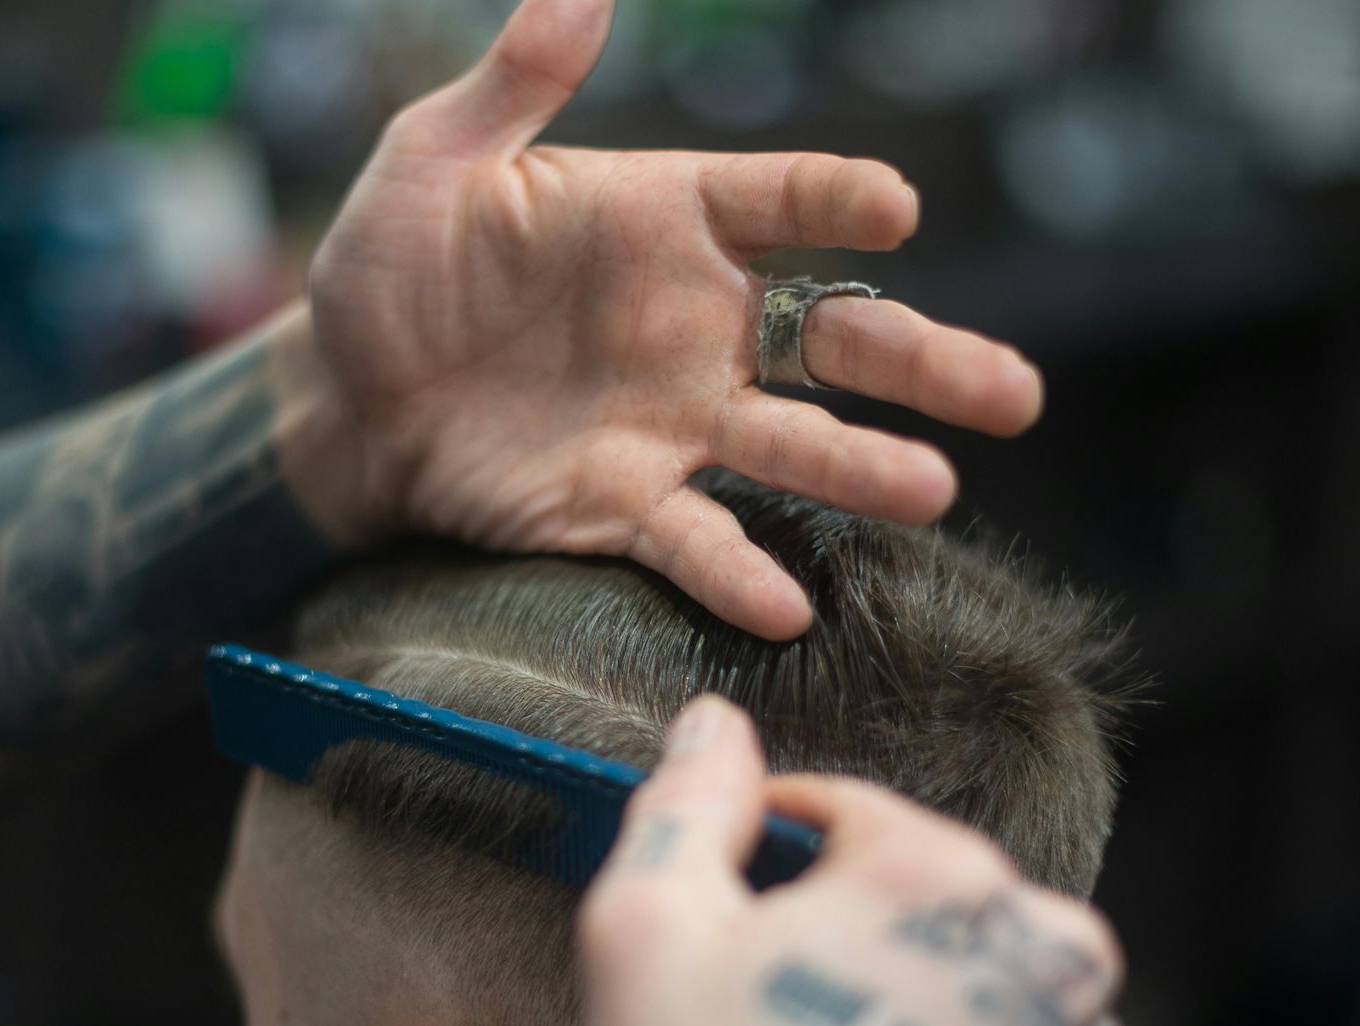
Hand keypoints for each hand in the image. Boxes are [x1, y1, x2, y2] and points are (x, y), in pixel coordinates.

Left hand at [304, 0, 1043, 639]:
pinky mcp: (624, 506)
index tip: (892, 210)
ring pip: (792, 446)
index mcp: (668, 219)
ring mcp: (672, 422)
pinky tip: (788, 606)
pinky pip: (693, 539)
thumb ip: (513, 84)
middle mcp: (698, 324)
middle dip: (922, 363)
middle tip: (1013, 395)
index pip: (781, 201)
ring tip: (934, 492)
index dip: (838, 202)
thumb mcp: (435, 158)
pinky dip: (736, 571)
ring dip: (861, 470)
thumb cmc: (392, 264)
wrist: (346, 398)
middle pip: (833, 338)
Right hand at [579, 697, 1126, 1025]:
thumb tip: (715, 721)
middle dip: (854, 914)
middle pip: (932, 886)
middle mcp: (1038, 957)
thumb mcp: (648, 922)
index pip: (852, 809)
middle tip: (767, 989)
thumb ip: (688, 799)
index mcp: (946, 879)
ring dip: (922, 983)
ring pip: (990, 971)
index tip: (728, 897)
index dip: (772, 841)